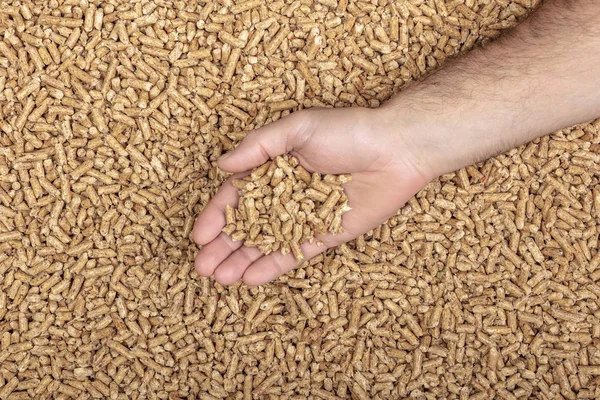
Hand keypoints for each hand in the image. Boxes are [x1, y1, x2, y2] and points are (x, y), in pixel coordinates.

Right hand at [192, 107, 435, 284]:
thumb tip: (222, 166)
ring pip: (266, 243)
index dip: (216, 216)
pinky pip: (295, 254)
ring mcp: (304, 218)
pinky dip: (273, 266)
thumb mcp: (298, 128)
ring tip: (219, 278)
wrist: (396, 150)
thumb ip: (259, 146)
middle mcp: (285, 195)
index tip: (199, 236)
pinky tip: (251, 278)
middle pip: (247, 225)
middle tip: (202, 267)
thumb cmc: (348, 131)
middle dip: (223, 246)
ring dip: (241, 260)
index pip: (237, 196)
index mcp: (274, 168)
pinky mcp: (324, 235)